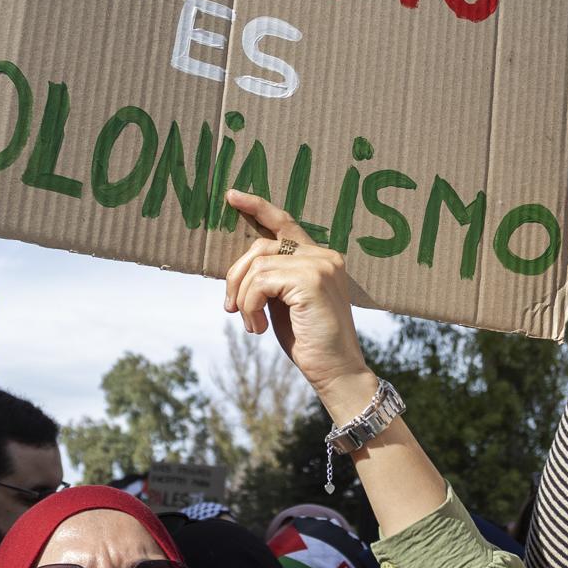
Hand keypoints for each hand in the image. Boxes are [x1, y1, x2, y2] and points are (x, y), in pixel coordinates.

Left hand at [221, 191, 371, 405]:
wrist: (337, 371)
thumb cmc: (309, 340)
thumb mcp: (285, 303)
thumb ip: (271, 279)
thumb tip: (238, 268)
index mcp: (320, 258)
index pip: (285, 222)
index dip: (257, 207)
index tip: (233, 196)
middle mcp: (323, 255)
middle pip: (260, 245)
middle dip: (235, 275)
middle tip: (230, 307)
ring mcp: (319, 265)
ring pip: (257, 265)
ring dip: (244, 298)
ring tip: (251, 324)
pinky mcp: (311, 280)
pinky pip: (260, 282)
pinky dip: (250, 305)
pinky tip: (259, 327)